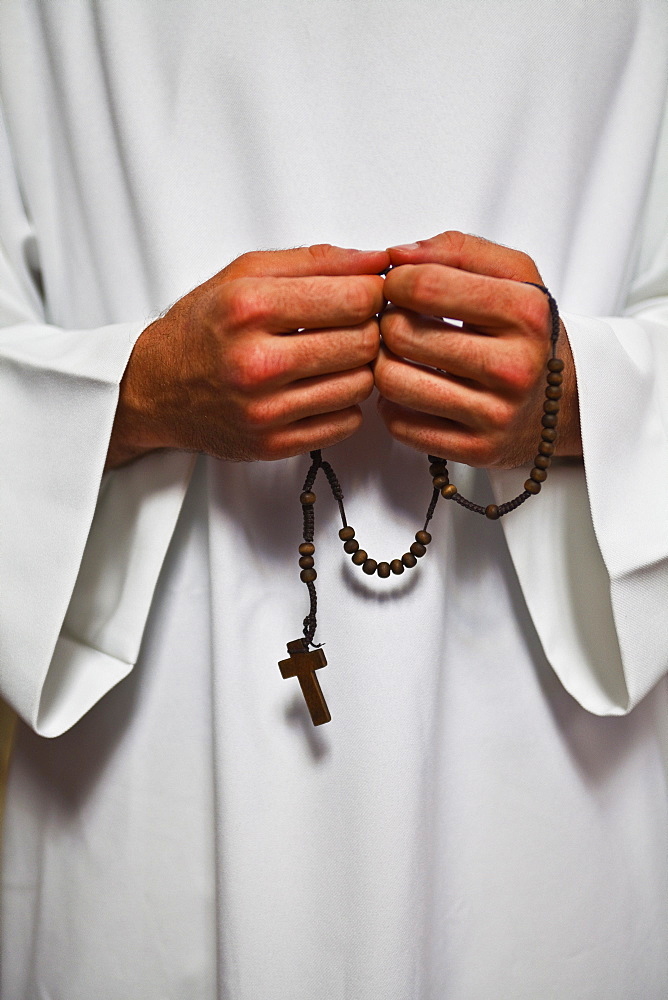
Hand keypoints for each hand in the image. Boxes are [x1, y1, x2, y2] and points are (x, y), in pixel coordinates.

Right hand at [106, 244, 388, 467]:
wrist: (156, 388)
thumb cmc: (203, 328)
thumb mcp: (246, 274)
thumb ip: (315, 260)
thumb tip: (377, 260)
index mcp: (250, 308)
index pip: (354, 299)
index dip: (373, 293)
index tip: (366, 294)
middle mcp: (255, 362)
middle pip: (363, 342)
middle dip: (369, 329)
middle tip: (354, 325)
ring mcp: (264, 410)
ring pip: (360, 385)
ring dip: (360, 368)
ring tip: (336, 355)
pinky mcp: (271, 444)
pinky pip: (346, 423)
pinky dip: (344, 403)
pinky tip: (322, 386)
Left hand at [374, 231, 580, 467]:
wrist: (565, 400)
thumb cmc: (527, 332)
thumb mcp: (514, 274)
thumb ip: (457, 249)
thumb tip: (397, 254)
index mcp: (524, 314)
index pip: (425, 285)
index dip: (396, 280)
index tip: (400, 286)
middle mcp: (513, 368)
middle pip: (401, 334)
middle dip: (389, 321)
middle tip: (400, 321)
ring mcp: (495, 415)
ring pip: (393, 382)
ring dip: (384, 363)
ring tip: (401, 355)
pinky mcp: (476, 450)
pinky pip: (400, 425)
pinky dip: (393, 405)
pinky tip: (414, 389)